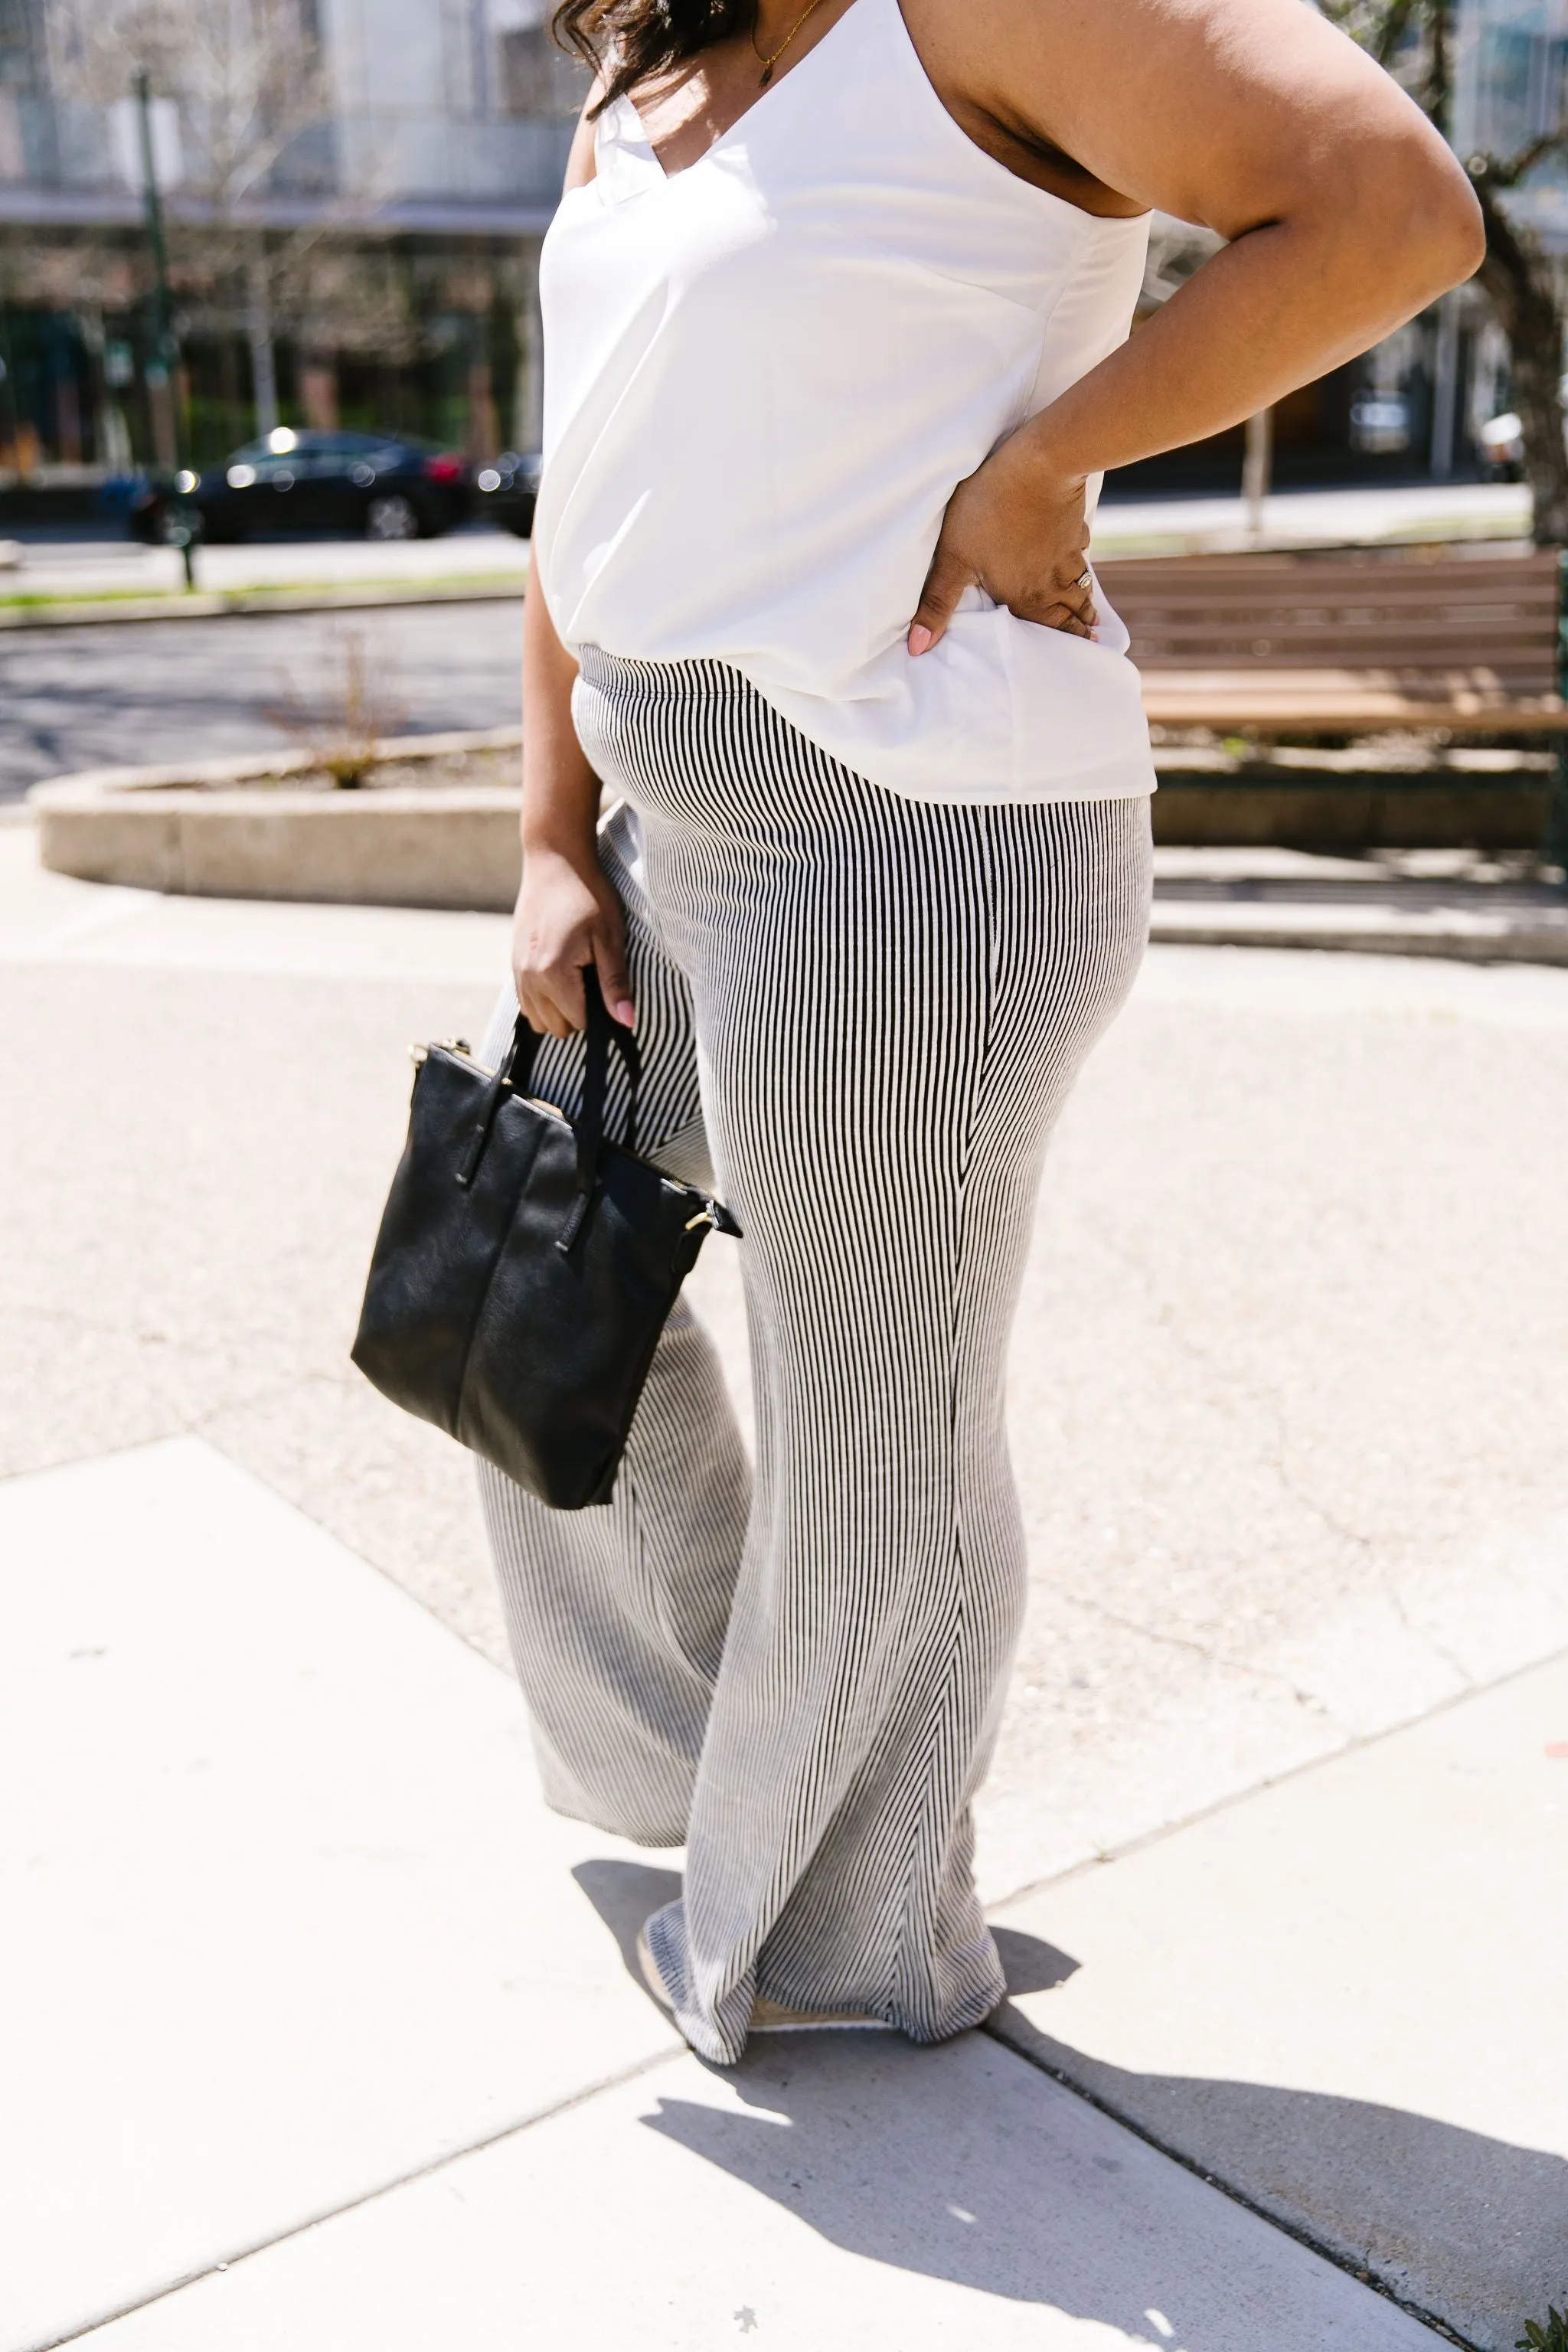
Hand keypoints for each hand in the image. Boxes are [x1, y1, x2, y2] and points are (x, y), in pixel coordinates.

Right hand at [511, 842, 633, 1039]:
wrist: (555, 862)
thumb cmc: (588, 896)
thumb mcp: (610, 939)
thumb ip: (615, 984)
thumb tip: (626, 1022)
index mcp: (553, 973)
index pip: (578, 1022)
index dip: (598, 1011)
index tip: (605, 985)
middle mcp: (529, 977)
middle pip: (556, 1027)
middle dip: (578, 1013)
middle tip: (593, 979)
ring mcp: (517, 971)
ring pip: (538, 1019)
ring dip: (559, 1010)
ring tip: (578, 979)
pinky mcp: (513, 964)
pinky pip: (526, 1003)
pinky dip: (544, 1000)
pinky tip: (561, 976)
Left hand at [908, 433, 1094, 655]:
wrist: (1039, 464)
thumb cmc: (989, 511)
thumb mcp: (953, 559)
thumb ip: (938, 605)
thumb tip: (917, 648)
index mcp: (1024, 596)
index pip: (1050, 628)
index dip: (1064, 640)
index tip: (1080, 649)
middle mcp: (1049, 581)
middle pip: (1069, 609)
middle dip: (1078, 626)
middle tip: (1090, 637)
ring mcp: (1065, 551)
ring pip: (1079, 583)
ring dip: (1085, 599)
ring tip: (1091, 613)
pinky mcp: (1072, 523)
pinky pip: (1080, 548)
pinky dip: (1082, 557)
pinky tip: (1082, 554)